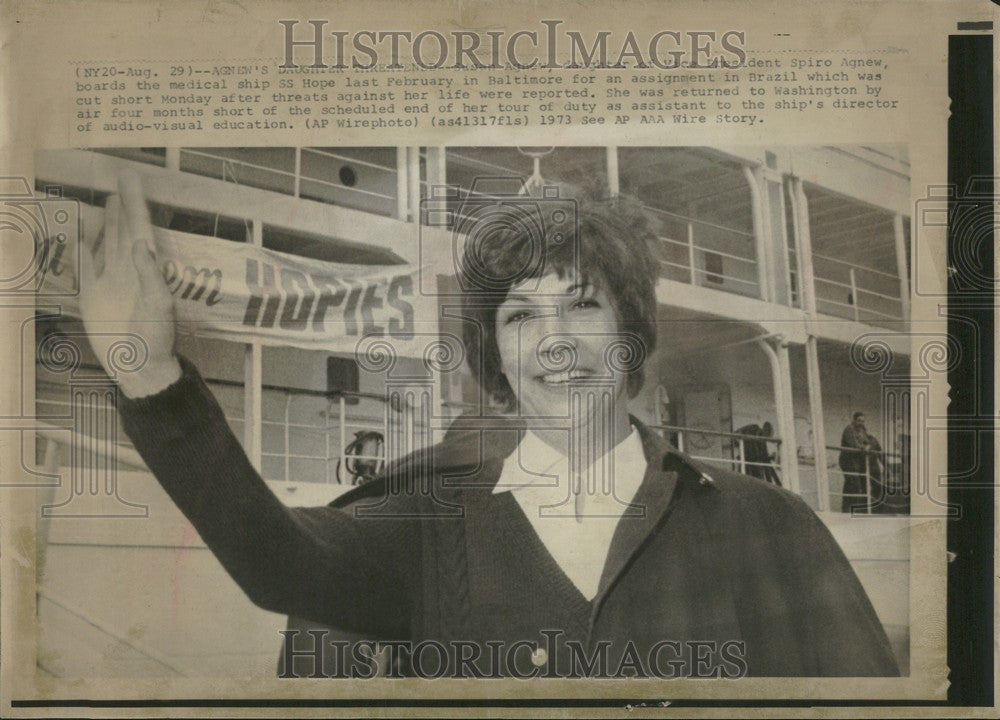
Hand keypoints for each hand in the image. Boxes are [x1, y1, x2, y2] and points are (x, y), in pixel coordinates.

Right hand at [79, 171, 180, 397]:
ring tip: (107, 200)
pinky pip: (85, 266)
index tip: (131, 179)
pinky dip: (80, 249)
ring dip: (105, 222)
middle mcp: (128, 268)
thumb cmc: (155, 338)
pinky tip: (78, 235)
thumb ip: (151, 275)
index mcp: (147, 268)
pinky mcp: (92, 294)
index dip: (135, 203)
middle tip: (121, 177)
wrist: (137, 366)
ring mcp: (109, 280)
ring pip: (105, 242)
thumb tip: (141, 244)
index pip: (140, 227)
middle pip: (123, 228)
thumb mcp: (159, 306)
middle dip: (123, 204)